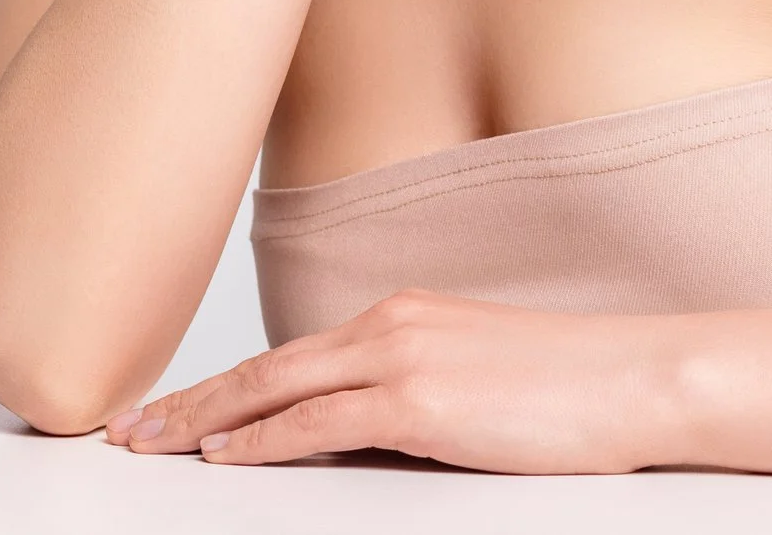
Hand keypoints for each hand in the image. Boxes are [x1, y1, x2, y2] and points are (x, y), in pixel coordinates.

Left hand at [105, 288, 678, 471]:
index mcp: (412, 314)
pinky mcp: (419, 399)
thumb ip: (418, 395)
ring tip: (151, 447)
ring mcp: (406, 357)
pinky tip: (224, 458)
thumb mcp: (484, 380)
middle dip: (191, 401)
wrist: (641, 377)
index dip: (229, 385)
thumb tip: (361, 437)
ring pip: (276, 388)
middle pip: (267, 366)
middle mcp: (397, 323)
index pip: (298, 354)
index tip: (177, 409)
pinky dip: (260, 441)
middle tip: (129, 430)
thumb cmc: (581, 384)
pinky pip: (316, 423)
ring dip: (205, 422)